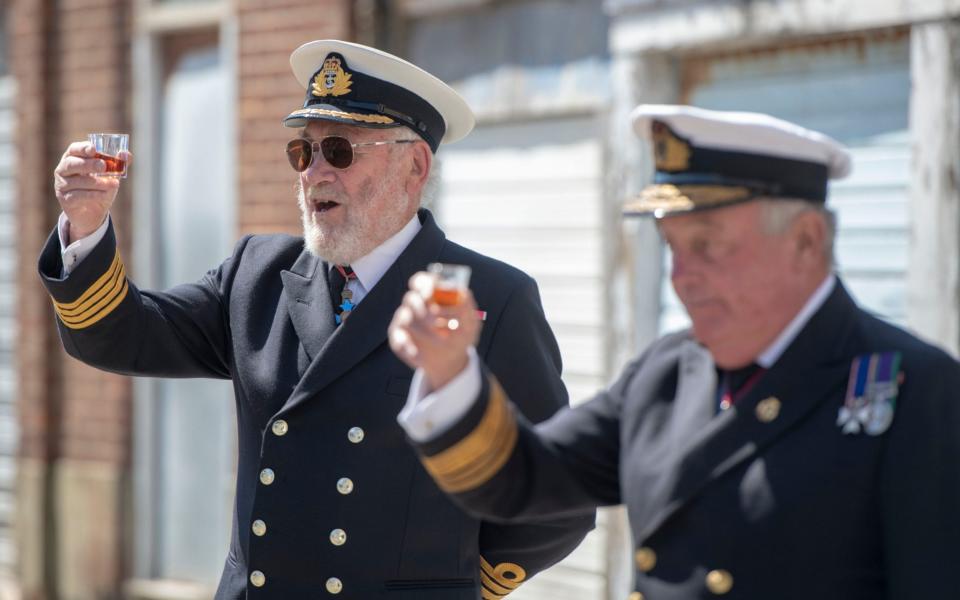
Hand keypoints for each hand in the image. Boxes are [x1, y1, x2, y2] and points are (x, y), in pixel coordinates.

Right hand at [53, 141, 132, 242]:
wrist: (93, 212)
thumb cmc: (100, 188)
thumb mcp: (110, 175)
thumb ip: (118, 164)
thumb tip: (126, 154)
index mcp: (73, 158)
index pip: (74, 149)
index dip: (82, 148)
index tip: (93, 149)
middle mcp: (63, 170)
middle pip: (72, 164)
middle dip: (88, 164)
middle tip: (103, 166)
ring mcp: (62, 184)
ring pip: (77, 181)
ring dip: (97, 183)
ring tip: (113, 184)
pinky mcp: (65, 199)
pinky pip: (78, 195)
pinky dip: (94, 195)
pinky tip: (105, 195)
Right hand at [389, 272, 480, 390]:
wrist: (452, 360)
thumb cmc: (461, 335)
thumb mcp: (471, 324)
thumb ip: (468, 308)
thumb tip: (464, 293)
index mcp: (432, 295)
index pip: (421, 281)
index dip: (423, 284)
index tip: (430, 292)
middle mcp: (416, 305)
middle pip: (411, 298)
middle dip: (424, 310)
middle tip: (437, 322)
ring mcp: (405, 320)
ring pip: (407, 319)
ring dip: (425, 332)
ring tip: (444, 340)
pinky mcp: (398, 338)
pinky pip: (398, 339)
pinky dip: (409, 347)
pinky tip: (420, 356)